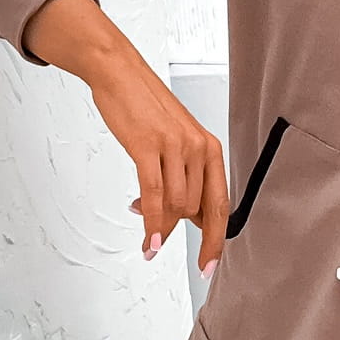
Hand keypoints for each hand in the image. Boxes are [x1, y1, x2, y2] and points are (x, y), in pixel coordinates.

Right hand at [79, 56, 229, 276]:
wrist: (120, 73)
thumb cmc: (146, 108)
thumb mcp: (176, 141)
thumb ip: (184, 176)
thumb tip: (182, 216)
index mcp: (210, 148)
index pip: (220, 205)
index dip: (216, 240)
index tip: (209, 266)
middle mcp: (199, 148)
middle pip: (196, 210)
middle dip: (179, 234)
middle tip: (158, 244)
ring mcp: (175, 147)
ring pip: (175, 206)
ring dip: (159, 227)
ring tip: (145, 231)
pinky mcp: (148, 146)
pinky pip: (154, 196)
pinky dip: (151, 224)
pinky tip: (149, 240)